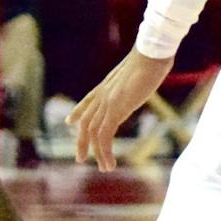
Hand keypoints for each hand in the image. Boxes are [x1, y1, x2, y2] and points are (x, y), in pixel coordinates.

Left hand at [66, 48, 173, 169]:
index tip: (69, 121)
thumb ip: (134, 79)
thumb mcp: (139, 71)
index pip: (87, 101)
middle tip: (80, 158)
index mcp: (107, 85)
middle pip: (85, 122)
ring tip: (106, 168)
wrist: (151, 53)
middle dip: (82, 141)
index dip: (77, 112)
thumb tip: (144, 77)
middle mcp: (103, 94)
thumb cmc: (152, 58)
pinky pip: (104, 137)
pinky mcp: (115, 109)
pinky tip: (111, 163)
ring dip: (98, 154)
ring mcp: (107, 102)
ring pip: (94, 133)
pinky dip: (105, 153)